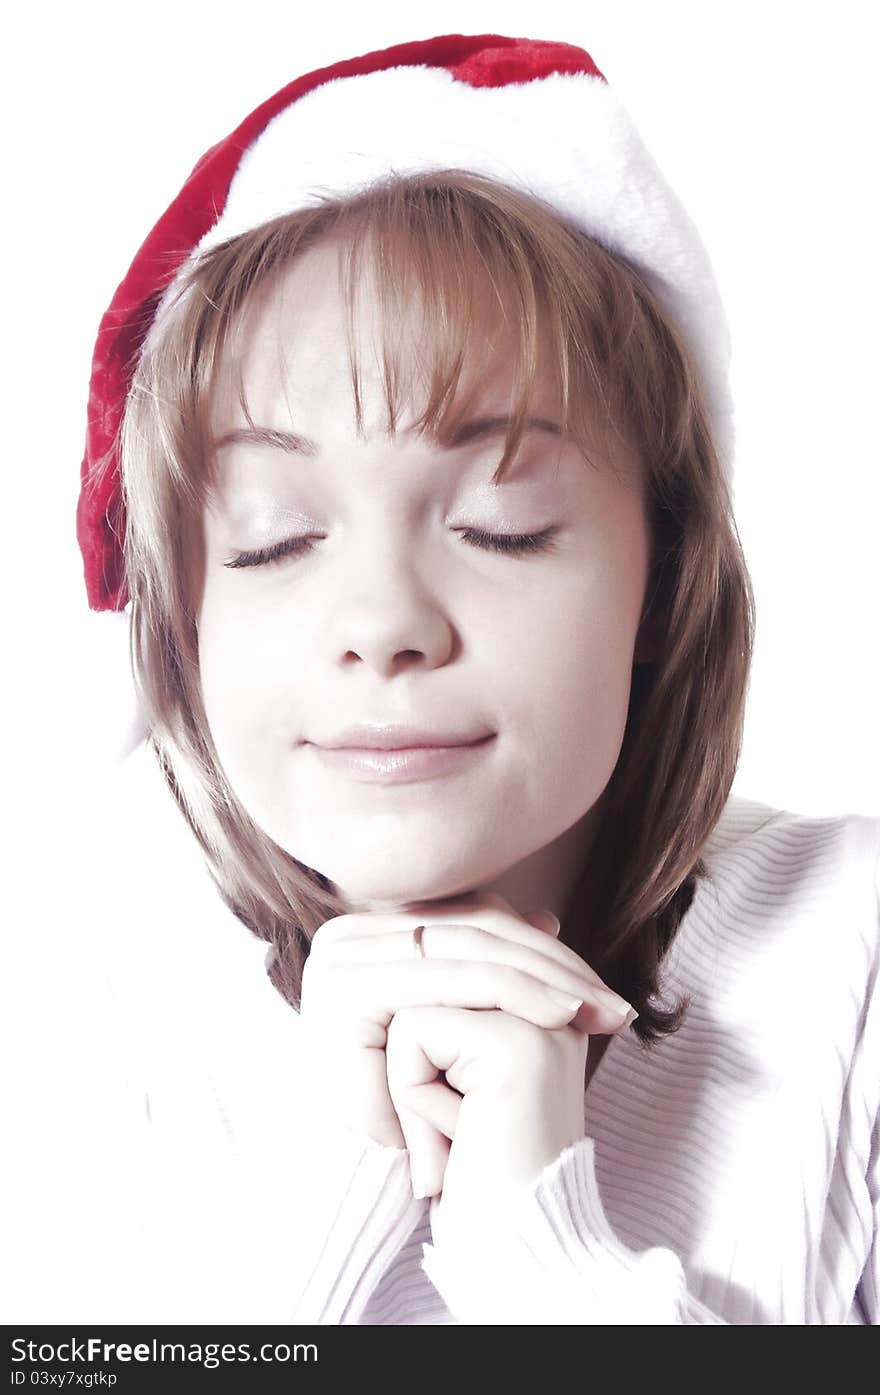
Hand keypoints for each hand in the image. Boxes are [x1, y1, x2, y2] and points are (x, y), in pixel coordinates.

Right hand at [298, 891, 632, 1189]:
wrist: (362, 1183)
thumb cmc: (411, 1115)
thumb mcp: (459, 1029)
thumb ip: (490, 967)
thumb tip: (549, 916)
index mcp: (363, 934)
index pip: (466, 922)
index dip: (536, 948)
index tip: (597, 982)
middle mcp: (343, 937)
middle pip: (468, 933)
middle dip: (547, 964)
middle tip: (610, 999)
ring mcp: (339, 960)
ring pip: (465, 952)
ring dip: (539, 978)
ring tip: (594, 1008)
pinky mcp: (346, 991)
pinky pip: (447, 985)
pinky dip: (510, 994)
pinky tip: (557, 1017)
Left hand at [384, 993, 590, 1249]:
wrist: (504, 1245)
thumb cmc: (474, 1169)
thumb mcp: (454, 1072)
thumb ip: (446, 1006)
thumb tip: (437, 979)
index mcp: (548, 996)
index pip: (446, 967)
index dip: (421, 1040)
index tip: (464, 1108)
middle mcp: (554, 996)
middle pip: (426, 980)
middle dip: (415, 1058)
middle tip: (461, 1125)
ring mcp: (540, 1015)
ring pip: (413, 1004)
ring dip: (413, 1079)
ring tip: (459, 1132)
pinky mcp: (516, 1043)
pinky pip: (413, 1033)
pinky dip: (415, 1095)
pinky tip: (461, 1138)